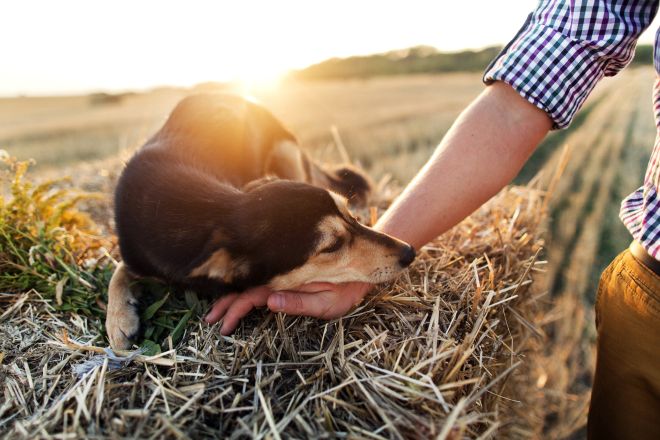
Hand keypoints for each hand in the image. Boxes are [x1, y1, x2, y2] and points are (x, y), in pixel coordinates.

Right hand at [203, 282, 372, 334]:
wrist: (363, 268)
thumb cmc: (347, 289)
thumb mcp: (327, 301)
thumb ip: (298, 302)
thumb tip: (269, 302)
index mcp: (286, 281)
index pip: (252, 295)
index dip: (235, 310)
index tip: (223, 326)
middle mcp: (281, 275)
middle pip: (245, 288)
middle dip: (225, 304)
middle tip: (210, 321)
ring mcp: (284, 275)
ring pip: (250, 284)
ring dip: (231, 297)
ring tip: (215, 312)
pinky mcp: (288, 277)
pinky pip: (261, 282)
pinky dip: (244, 290)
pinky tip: (233, 296)